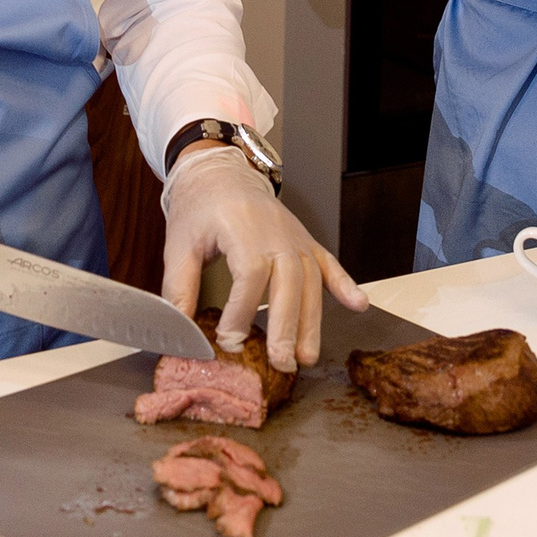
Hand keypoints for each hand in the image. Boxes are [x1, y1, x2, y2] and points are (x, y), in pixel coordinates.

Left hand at [161, 144, 366, 369]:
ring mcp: (296, 237)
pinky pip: (330, 265)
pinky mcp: (306, 242)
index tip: (229, 341)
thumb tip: (180, 332)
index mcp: (242, 227)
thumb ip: (179, 288)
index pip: (250, 273)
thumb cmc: (199, 209)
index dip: (241, 310)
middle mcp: (276, 232)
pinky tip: (358, 305)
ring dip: (311, 321)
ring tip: (306, 357)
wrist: (221, 173)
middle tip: (281, 362)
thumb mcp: (178, 245)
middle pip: (289, 281)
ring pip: (311, 281)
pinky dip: (345, 284)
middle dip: (286, 325)